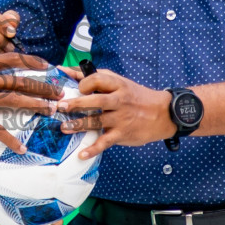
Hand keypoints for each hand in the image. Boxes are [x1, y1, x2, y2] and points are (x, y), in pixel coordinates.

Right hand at [0, 52, 59, 152]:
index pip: (13, 58)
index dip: (32, 62)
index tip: (47, 66)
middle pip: (20, 80)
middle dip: (43, 86)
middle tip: (59, 92)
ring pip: (15, 100)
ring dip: (36, 105)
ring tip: (51, 110)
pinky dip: (10, 139)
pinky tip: (21, 147)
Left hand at [57, 67, 174, 158]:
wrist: (163, 113)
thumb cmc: (136, 97)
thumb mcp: (120, 83)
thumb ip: (96, 78)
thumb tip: (67, 70)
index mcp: (118, 85)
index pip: (98, 79)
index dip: (84, 82)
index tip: (76, 88)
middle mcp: (119, 101)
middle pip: (96, 101)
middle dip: (76, 103)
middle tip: (60, 106)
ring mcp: (121, 119)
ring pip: (97, 122)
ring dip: (79, 125)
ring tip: (64, 128)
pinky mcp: (122, 134)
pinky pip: (106, 142)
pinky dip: (93, 149)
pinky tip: (82, 154)